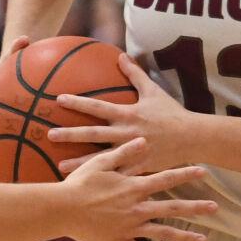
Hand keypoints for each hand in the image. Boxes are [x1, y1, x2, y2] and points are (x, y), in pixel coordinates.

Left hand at [51, 55, 193, 173]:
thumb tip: (121, 55)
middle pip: (93, 133)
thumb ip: (135, 74)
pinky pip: (117, 174)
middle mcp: (126, 132)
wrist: (192, 137)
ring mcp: (131, 151)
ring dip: (79, 162)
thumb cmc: (171, 113)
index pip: (98, 106)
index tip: (58, 99)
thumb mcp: (153, 90)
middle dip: (70, 134)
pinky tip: (88, 184)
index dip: (78, 102)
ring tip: (59, 167)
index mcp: (128, 113)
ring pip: (101, 158)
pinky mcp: (139, 167)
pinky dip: (102, 179)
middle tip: (49, 135)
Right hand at [58, 138, 216, 240]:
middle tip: (215, 208)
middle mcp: (137, 208)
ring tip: (205, 240)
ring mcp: (130, 227)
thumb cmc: (79, 184)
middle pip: (173, 208)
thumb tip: (144, 140)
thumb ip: (125, 153)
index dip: (185, 174)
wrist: (62, 209)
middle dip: (196, 208)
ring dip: (185, 236)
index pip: (166, 179)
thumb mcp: (102, 163)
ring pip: (163, 233)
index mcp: (134, 188)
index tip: (204, 171)